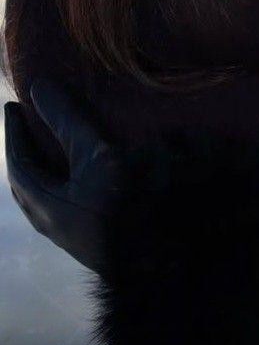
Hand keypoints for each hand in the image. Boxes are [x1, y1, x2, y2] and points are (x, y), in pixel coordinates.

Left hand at [4, 77, 131, 275]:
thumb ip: (68, 121)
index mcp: (44, 203)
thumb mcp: (96, 155)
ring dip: (42, 172)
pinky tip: (80, 181)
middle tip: (27, 127)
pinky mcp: (91, 242)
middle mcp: (51, 223)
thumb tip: (37, 88)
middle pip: (25, 184)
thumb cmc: (125, 203)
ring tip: (50, 151)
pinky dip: (61, 185)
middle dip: (24, 154)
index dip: (15, 132)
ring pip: (42, 199)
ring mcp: (71, 236)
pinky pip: (62, 207)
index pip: (18, 161)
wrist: (159, 256)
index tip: (13, 107)